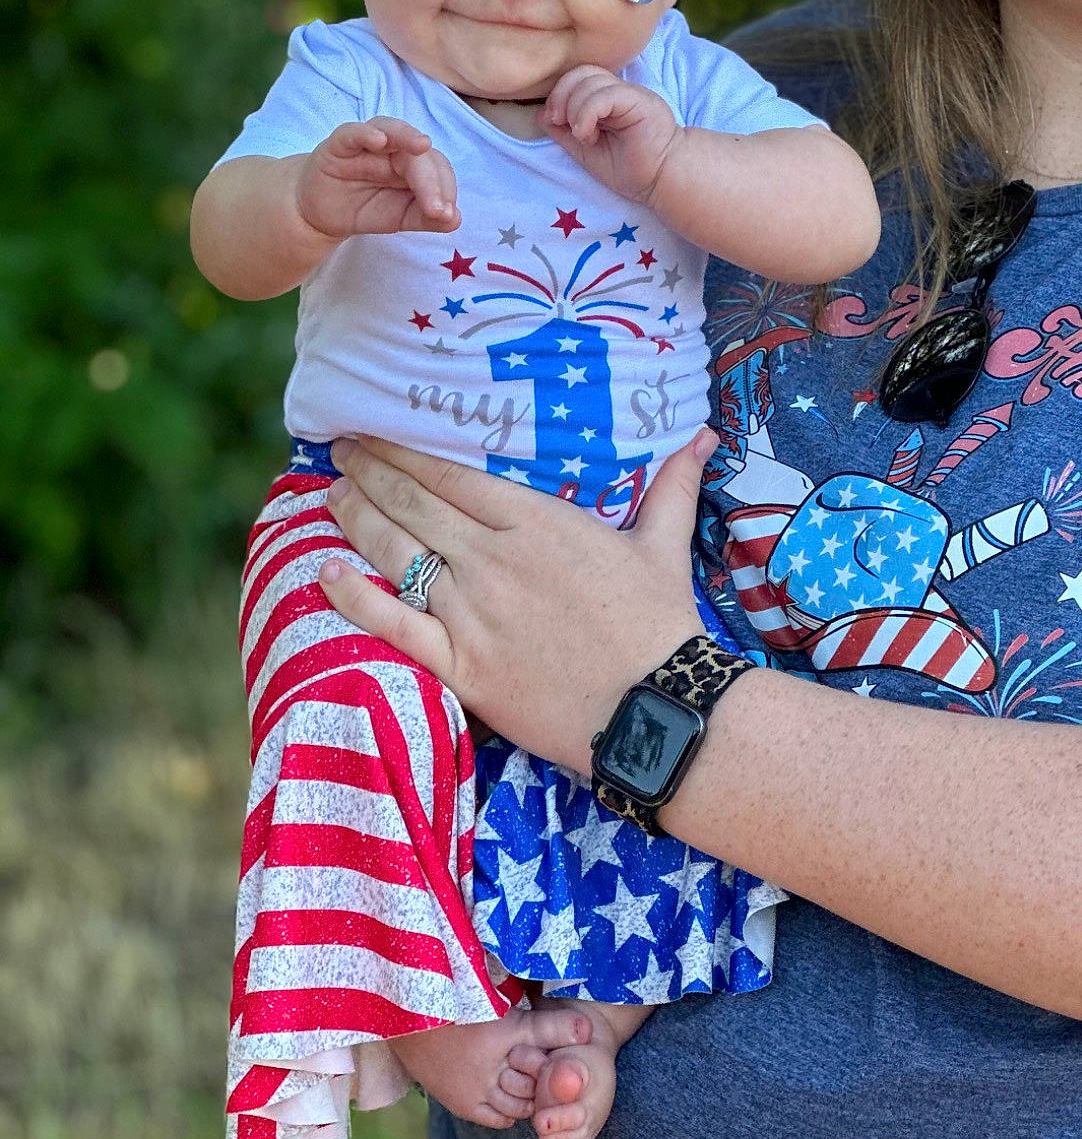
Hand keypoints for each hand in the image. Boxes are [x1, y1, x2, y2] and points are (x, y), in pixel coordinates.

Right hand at [296, 117, 460, 238]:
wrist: (321, 214)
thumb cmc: (365, 207)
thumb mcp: (400, 218)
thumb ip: (427, 218)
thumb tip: (456, 219)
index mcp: (414, 163)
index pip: (437, 168)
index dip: (445, 189)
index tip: (446, 215)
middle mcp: (395, 148)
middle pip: (419, 154)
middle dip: (431, 181)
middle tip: (435, 209)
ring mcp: (367, 143)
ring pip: (392, 130)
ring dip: (408, 136)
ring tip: (422, 145)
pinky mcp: (338, 144)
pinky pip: (353, 132)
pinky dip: (366, 133)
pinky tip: (378, 141)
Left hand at [316, 429, 712, 769]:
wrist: (654, 708)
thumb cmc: (661, 625)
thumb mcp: (665, 546)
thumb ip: (671, 487)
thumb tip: (701, 435)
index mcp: (536, 524)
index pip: (451, 476)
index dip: (403, 450)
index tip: (373, 430)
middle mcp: (493, 561)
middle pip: (414, 507)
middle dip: (370, 473)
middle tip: (340, 451)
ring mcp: (472, 614)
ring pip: (397, 555)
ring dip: (356, 520)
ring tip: (332, 494)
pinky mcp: (462, 666)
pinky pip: (394, 626)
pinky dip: (354, 598)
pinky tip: (324, 573)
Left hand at [540, 65, 681, 205]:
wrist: (662, 180)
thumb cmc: (631, 169)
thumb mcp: (587, 152)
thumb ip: (565, 133)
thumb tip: (541, 114)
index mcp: (607, 100)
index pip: (577, 77)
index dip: (559, 94)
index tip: (554, 121)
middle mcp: (619, 91)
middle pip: (581, 72)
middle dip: (561, 96)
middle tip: (561, 122)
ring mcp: (630, 94)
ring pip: (590, 80)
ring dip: (575, 109)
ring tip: (582, 135)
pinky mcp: (640, 101)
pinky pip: (606, 94)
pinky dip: (587, 113)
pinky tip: (587, 133)